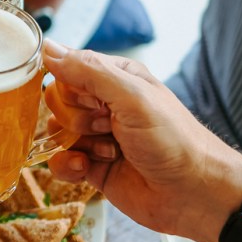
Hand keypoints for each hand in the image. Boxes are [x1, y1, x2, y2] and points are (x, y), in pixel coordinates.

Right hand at [41, 41, 241, 241]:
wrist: (194, 193)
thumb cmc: (173, 139)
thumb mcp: (132, 97)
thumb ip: (88, 71)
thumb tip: (47, 47)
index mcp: (116, 77)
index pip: (69, 68)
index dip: (72, 86)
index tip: (94, 101)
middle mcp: (104, 104)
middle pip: (59, 100)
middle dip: (76, 116)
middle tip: (108, 126)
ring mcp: (97, 136)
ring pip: (56, 130)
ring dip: (77, 141)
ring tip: (109, 150)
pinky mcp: (93, 166)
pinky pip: (59, 161)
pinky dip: (67, 165)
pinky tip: (87, 167)